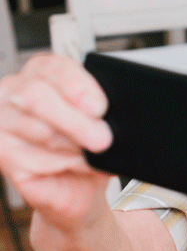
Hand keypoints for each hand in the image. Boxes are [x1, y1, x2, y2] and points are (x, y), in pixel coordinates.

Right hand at [0, 54, 113, 230]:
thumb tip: (110, 118)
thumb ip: (103, 112)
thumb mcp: (103, 122)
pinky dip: (63, 164)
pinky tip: (74, 164)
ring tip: (91, 154)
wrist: (79, 183)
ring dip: (75, 148)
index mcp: (44, 72)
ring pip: (41, 130)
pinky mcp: (1, 151)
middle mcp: (16, 91)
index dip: (78, 85)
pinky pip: (34, 157)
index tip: (99, 107)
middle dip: (77, 121)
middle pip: (38, 96)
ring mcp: (3, 120)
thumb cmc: (88, 145)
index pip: (55, 67)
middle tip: (103, 138)